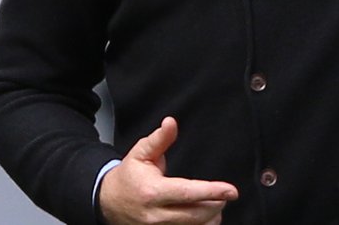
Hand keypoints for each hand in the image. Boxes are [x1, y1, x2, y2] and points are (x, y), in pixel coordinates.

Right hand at [99, 117, 238, 224]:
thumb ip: (160, 139)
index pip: (188, 194)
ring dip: (211, 217)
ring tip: (215, 204)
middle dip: (216, 204)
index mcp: (152, 192)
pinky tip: (205, 217)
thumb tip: (171, 122)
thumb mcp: (141, 153)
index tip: (231, 191)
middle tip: (224, 194)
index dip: (212, 192)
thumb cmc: (128, 176)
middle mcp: (155, 215)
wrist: (106, 201)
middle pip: (196, 214)